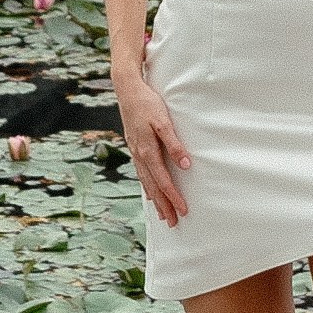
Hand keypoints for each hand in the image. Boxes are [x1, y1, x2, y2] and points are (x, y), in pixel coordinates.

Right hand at [116, 73, 190, 223]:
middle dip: (164, 206)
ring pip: (146, 182)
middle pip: (153, 187)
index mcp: (147, 151)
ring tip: (162, 214)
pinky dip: (146, 185)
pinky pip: (141, 173)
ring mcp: (135, 152)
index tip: (183, 211)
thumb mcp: (163, 121)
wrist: (127, 89)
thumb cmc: (148, 103)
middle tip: (173, 223)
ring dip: (155, 199)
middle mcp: (139, 155)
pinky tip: (149, 191)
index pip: (163, 181)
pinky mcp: (134, 146)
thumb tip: (185, 165)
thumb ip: (174, 143)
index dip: (173, 197)